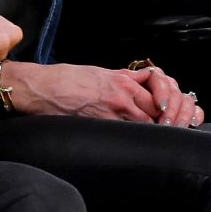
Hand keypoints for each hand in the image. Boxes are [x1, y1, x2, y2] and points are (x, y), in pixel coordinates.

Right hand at [3, 62, 202, 126]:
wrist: (43, 87)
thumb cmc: (65, 79)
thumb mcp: (98, 72)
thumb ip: (119, 80)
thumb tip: (133, 88)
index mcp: (122, 77)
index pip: (158, 89)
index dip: (166, 102)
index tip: (167, 111)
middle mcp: (122, 92)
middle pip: (158, 107)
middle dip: (164, 118)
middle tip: (166, 127)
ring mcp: (114, 108)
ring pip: (147, 122)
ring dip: (152, 128)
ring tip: (152, 135)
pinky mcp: (104, 122)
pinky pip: (128, 131)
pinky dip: (134, 135)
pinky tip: (135, 139)